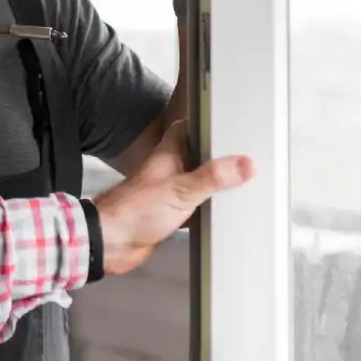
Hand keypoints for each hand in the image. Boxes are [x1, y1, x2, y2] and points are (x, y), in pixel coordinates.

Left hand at [91, 119, 252, 274]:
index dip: (207, 121)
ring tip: (245, 182)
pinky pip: (197, 207)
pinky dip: (210, 209)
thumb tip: (245, 164)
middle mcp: (170, 170)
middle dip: (220, 156)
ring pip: (199, 182)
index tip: (231, 118)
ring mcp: (170, 192)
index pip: (189, 127)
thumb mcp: (181, 191)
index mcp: (169, 154)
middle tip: (248, 153)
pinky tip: (226, 213)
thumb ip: (213, 177)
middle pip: (199, 155)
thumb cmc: (134, 210)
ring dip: (216, 184)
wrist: (111, 242)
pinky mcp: (171, 214)